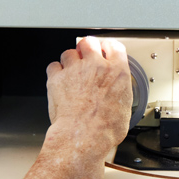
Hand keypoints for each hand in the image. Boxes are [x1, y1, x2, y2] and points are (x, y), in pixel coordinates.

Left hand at [44, 36, 132, 161]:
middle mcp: (96, 66)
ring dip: (70, 60)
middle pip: (89, 42)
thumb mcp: (125, 108)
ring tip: (72, 72)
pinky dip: (56, 71)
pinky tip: (60, 80)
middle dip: (87, 48)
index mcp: (117, 72)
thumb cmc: (104, 129)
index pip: (114, 47)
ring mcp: (75, 70)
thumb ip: (119, 92)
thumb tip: (117, 95)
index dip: (108, 48)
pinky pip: (53, 66)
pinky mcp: (57, 78)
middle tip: (86, 57)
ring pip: (69, 52)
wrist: (83, 136)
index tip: (105, 51)